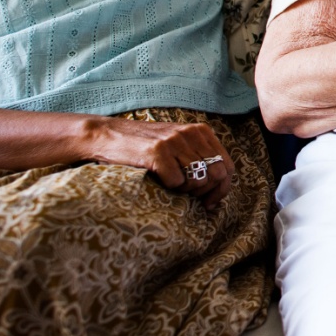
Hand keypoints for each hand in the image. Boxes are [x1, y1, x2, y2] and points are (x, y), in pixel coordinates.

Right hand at [86, 117, 233, 208]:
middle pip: (218, 175)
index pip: (228, 166)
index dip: (223, 189)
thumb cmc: (143, 147)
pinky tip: (157, 179)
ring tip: (171, 186)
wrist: (107, 135)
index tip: (209, 203)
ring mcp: (175, 141)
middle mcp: (192, 134)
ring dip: (186, 191)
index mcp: (201, 132)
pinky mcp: (158, 152)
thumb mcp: (177, 145)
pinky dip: (169, 188)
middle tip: (190, 199)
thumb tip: (218, 193)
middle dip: (207, 193)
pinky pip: (177, 183)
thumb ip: (198, 159)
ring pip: (199, 180)